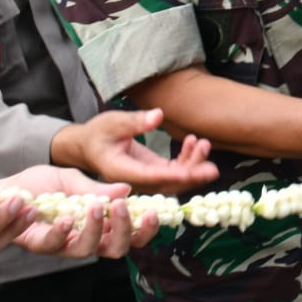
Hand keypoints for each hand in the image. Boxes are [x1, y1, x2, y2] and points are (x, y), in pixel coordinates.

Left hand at [0, 165, 159, 256]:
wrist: (2, 190)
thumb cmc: (37, 185)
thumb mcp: (71, 180)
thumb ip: (97, 188)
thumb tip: (127, 190)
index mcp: (98, 223)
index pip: (129, 233)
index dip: (144, 229)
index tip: (153, 212)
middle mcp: (84, 238)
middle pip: (116, 249)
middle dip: (125, 231)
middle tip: (123, 208)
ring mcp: (62, 245)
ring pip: (88, 251)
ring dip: (97, 229)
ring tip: (97, 206)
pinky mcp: (39, 245)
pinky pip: (56, 245)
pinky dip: (64, 232)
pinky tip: (66, 216)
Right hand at [54, 109, 218, 194]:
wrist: (88, 145)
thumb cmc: (97, 133)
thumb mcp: (112, 123)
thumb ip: (134, 121)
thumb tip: (158, 116)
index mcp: (121, 171)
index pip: (150, 176)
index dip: (173, 175)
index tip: (193, 172)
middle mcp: (135, 181)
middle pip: (167, 184)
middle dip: (191, 176)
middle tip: (213, 167)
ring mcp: (145, 178)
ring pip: (174, 180)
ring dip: (192, 165)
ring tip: (203, 143)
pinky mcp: (152, 172)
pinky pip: (173, 171)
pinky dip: (186, 159)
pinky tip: (194, 141)